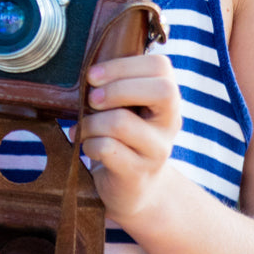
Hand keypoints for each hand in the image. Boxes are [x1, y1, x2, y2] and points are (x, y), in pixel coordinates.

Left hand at [78, 52, 182, 225]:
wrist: (133, 188)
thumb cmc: (123, 137)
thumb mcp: (126, 107)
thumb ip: (119, 85)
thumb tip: (90, 72)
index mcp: (168, 98)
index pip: (160, 66)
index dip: (123, 65)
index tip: (93, 75)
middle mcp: (170, 123)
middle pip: (161, 90)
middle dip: (117, 88)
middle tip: (92, 99)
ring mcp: (157, 151)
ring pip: (122, 122)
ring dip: (92, 121)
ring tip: (84, 127)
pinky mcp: (137, 174)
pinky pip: (108, 149)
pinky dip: (90, 144)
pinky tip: (88, 147)